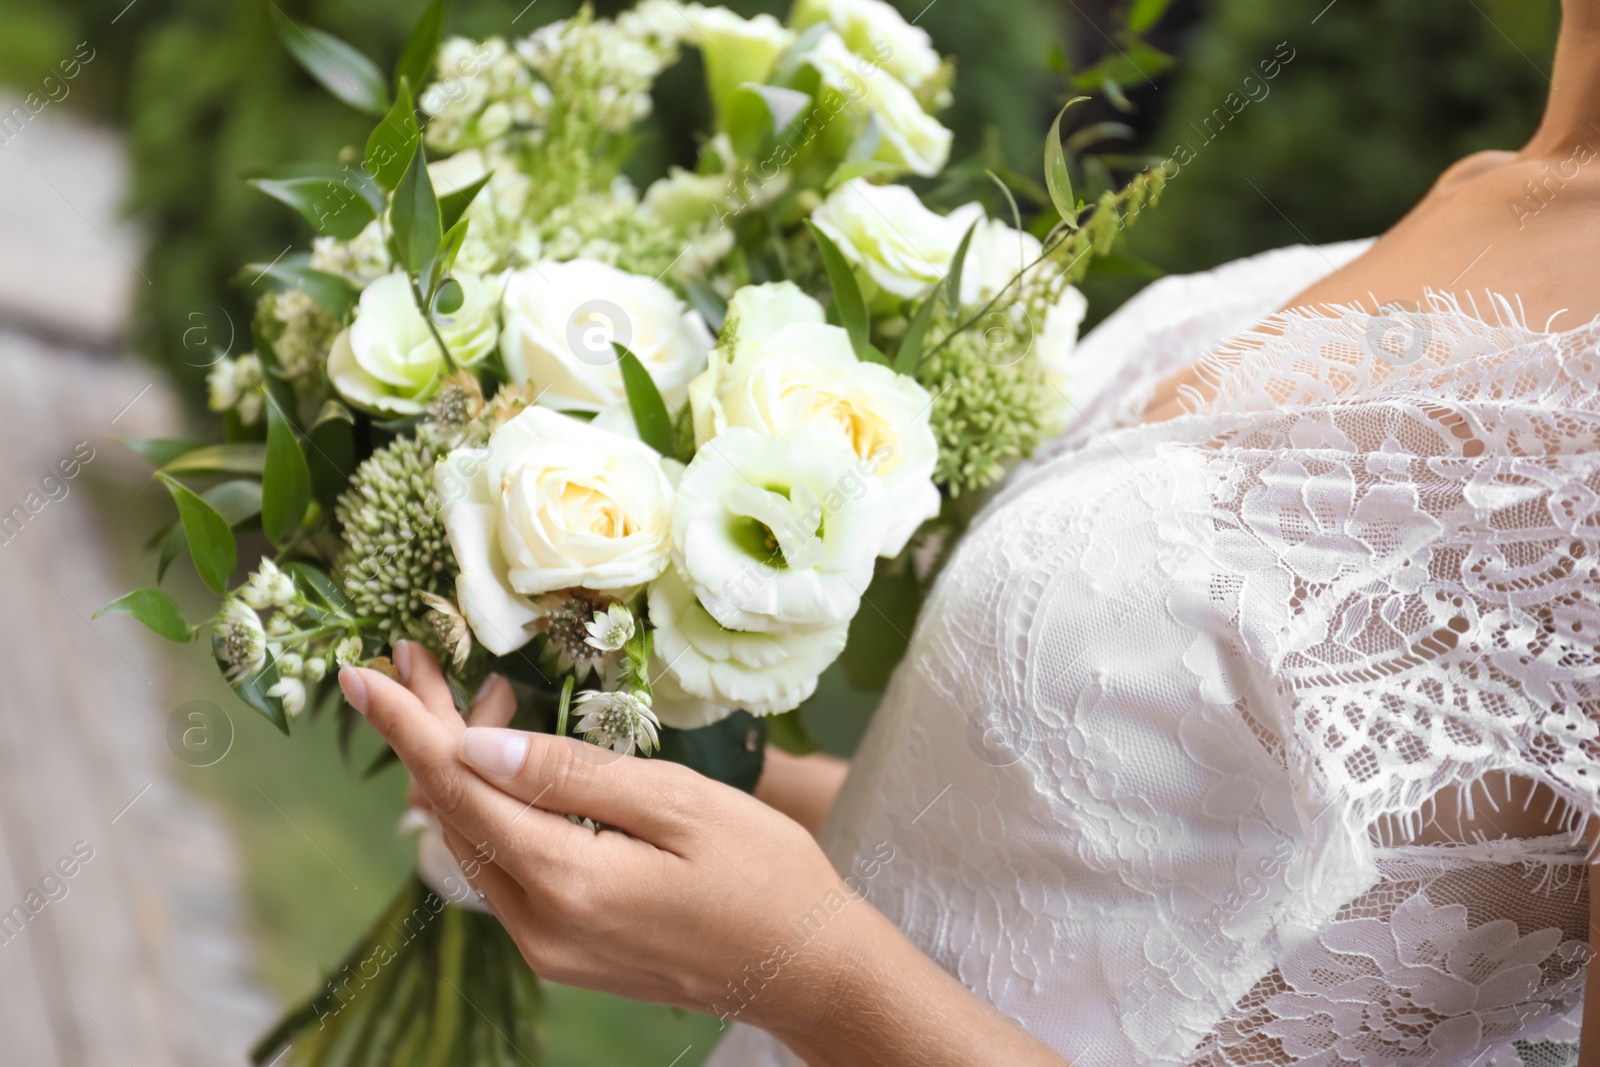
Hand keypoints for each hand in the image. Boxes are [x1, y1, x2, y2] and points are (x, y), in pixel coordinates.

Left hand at [342, 641, 864, 1037]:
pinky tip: (504, 771)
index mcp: (567, 880)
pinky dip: (489, 812)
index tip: (363, 669)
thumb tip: (476, 745)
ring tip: (473, 699)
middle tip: (410, 662)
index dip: (407, 722)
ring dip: (458, 770)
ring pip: (472, 845)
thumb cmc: (764, 874)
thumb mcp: (679, 805)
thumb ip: (574, 776)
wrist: (807, 970)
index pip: (459, 787)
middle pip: (453, 813)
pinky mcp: (563, 953)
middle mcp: (539, 925)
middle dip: (424, 733)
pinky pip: (500, 873)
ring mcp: (547, 947)